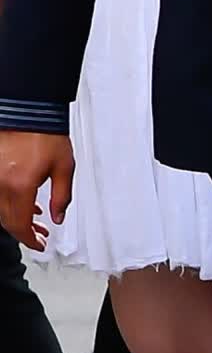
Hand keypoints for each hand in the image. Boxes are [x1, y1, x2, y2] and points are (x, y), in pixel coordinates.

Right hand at [0, 130, 73, 251]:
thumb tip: (58, 217)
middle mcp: (1, 183)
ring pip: (1, 210)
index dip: (30, 239)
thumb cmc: (45, 132)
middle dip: (24, 232)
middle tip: (39, 235)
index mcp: (19, 185)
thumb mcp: (64, 167)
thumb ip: (62, 196)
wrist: (28, 108)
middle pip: (7, 221)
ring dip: (17, 218)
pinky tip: (24, 202)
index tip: (39, 243)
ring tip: (35, 219)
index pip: (19, 224)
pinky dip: (9, 203)